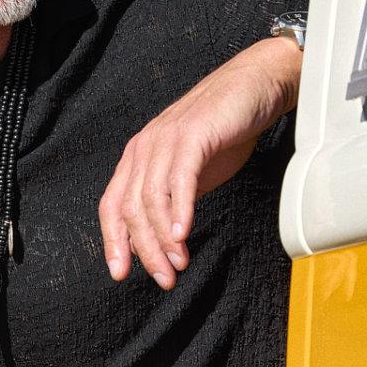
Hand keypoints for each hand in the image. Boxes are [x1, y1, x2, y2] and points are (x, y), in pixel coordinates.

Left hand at [99, 35, 302, 289]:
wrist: (254, 88)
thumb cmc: (222, 132)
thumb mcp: (187, 174)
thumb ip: (167, 203)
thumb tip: (153, 243)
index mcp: (136, 158)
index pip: (112, 206)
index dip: (113, 242)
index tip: (120, 273)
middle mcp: (143, 149)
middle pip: (131, 210)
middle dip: (145, 250)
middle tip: (163, 278)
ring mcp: (165, 140)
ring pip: (152, 200)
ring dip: (163, 239)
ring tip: (178, 264)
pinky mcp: (192, 136)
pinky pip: (179, 180)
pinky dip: (179, 210)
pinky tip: (183, 234)